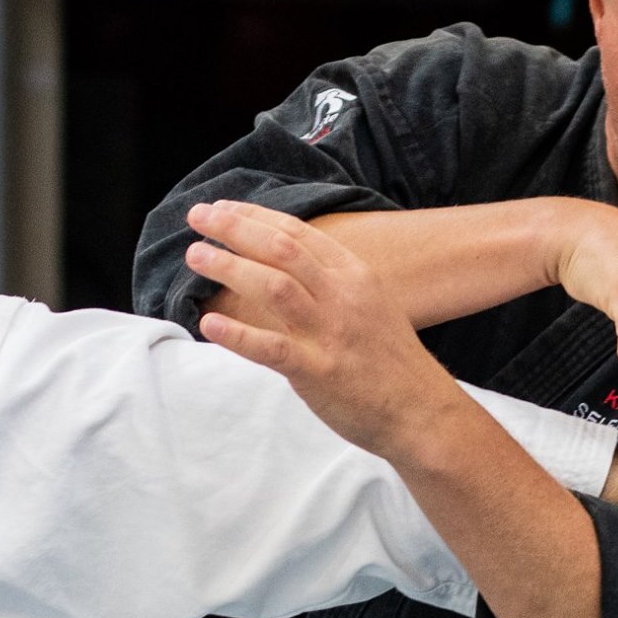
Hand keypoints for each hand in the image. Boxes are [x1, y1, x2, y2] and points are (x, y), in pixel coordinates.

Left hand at [183, 200, 465, 457]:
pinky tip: (208, 323)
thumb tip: (283, 265)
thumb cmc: (390, 360)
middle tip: (198, 217)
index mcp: (354, 275)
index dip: (255, 215)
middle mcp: (342, 296)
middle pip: (281, 248)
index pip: (297, 233)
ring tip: (196, 256)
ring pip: (274, 286)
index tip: (223, 206)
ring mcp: (330, 333)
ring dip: (230, 266)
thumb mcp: (370, 304)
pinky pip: (271, 348)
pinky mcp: (319, 371)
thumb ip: (331, 283)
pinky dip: (237, 334)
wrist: (422, 411)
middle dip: (235, 227)